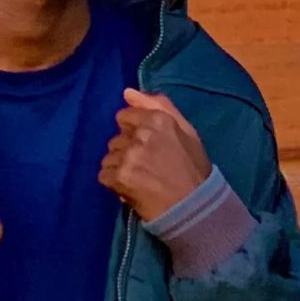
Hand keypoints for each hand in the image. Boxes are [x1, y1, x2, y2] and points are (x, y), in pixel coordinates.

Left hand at [98, 88, 211, 221]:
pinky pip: (104, 175)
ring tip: (140, 178)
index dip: (133, 131)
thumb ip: (158, 105)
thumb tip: (128, 92)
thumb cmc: (192, 169)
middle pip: (116, 138)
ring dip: (120, 167)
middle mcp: (141, 134)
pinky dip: (115, 183)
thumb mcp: (185, 131)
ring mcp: (129, 156)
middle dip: (127, 150)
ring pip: (109, 156)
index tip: (146, 146)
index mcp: (157, 119)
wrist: (195, 208)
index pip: (124, 116)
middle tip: (147, 166)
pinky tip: (132, 188)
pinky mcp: (119, 177)